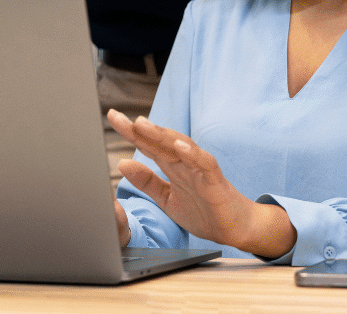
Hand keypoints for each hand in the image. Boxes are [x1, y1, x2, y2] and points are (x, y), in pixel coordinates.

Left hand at [107, 109, 295, 257]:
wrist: (234, 229)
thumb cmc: (204, 211)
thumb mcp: (167, 199)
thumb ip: (147, 182)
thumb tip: (122, 163)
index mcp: (172, 166)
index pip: (148, 144)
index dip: (130, 131)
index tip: (112, 117)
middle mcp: (185, 163)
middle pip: (160, 141)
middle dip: (140, 128)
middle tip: (118, 117)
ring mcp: (200, 169)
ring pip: (180, 146)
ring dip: (161, 134)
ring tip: (142, 124)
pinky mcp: (215, 180)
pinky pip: (204, 162)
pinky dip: (192, 153)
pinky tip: (179, 146)